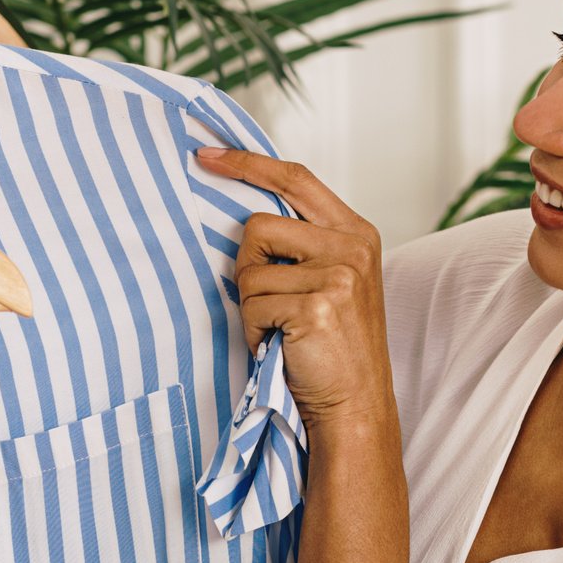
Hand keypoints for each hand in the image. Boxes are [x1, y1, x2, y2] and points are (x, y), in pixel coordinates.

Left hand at [194, 148, 394, 435]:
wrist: (356, 407)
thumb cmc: (333, 349)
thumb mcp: (333, 281)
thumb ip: (305, 243)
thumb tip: (244, 217)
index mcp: (356, 233)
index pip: (295, 177)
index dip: (247, 163)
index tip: (207, 155)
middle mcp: (352, 247)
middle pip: (259, 224)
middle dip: (248, 267)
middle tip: (270, 302)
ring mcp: (338, 276)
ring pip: (249, 270)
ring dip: (252, 306)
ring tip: (282, 330)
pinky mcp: (316, 307)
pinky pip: (251, 306)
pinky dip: (254, 332)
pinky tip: (280, 347)